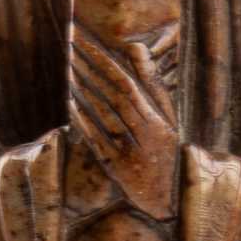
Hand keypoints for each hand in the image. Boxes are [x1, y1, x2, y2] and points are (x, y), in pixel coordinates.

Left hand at [68, 34, 180, 220]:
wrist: (172, 198)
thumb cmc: (168, 149)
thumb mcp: (169, 116)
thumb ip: (151, 82)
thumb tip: (135, 47)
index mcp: (158, 121)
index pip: (127, 84)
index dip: (105, 62)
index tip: (86, 42)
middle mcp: (143, 135)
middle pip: (111, 96)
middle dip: (89, 69)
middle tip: (70, 46)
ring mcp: (128, 153)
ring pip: (102, 115)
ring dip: (83, 90)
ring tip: (67, 66)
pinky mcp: (115, 169)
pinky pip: (96, 140)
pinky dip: (82, 120)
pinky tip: (69, 101)